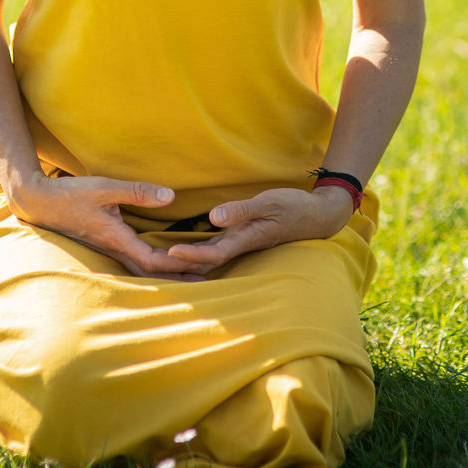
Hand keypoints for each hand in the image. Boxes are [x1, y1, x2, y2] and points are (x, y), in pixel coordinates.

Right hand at [8, 172, 206, 280]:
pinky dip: (150, 265)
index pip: (151, 259)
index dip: (175, 264)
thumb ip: (137, 192)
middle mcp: (113, 249)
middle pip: (149, 272)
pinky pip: (132, 262)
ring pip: (140, 270)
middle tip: (205, 280)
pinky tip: (160, 262)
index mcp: (116, 238)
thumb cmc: (71, 194)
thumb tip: (170, 197)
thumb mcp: (105, 188)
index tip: (199, 265)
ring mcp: (107, 250)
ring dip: (165, 274)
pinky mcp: (104, 245)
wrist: (40, 203)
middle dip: (177, 277)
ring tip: (190, 276)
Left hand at [164, 184, 354, 272]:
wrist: (316, 216)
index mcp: (246, 239)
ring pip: (208, 258)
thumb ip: (242, 210)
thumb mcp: (269, 202)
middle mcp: (240, 245)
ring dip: (185, 262)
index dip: (190, 254)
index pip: (213, 253)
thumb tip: (213, 217)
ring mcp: (241, 243)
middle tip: (151, 266)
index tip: (168, 252)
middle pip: (205, 262)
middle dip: (180, 265)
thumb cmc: (294, 206)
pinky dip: (197, 253)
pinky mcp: (242, 238)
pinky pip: (215, 249)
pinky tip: (181, 251)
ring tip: (158, 264)